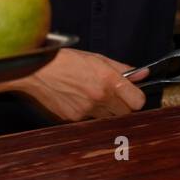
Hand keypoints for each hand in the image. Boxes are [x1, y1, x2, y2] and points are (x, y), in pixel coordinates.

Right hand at [12, 49, 148, 121]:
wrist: (36, 71)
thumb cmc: (65, 61)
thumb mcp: (97, 59)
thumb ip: (123, 69)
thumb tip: (142, 74)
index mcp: (108, 80)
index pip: (138, 102)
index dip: (136, 99)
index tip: (132, 94)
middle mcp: (100, 97)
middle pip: (125, 113)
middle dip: (123, 106)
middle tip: (113, 96)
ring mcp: (86, 110)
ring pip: (107, 118)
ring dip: (105, 110)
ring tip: (92, 95)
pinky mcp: (73, 119)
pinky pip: (89, 120)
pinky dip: (88, 112)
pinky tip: (78, 100)